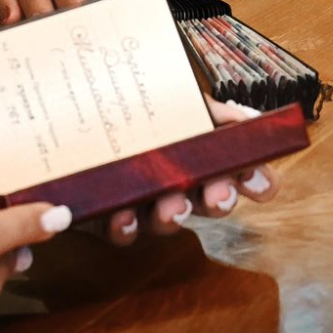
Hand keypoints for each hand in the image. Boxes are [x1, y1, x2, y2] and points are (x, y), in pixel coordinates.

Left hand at [99, 97, 280, 246]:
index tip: (262, 186)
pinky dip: (125, 226)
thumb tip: (246, 120)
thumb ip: (211, 110)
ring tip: (172, 206)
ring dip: (172, 216)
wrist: (70, 111)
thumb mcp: (176, 101)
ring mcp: (143, 202)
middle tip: (218, 196)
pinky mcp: (106, 216)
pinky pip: (120, 230)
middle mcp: (174, 183)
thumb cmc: (129, 108)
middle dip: (217, 200)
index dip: (253, 181)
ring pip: (166, 220)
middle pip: (207, 201)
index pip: (234, 172)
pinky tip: (123, 214)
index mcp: (196, 155)